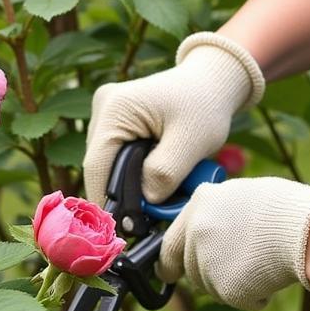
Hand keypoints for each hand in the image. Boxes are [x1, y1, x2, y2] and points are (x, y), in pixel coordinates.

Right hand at [83, 32, 264, 204]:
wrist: (212, 81)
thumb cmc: (205, 106)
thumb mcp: (191, 142)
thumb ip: (165, 173)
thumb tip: (144, 203)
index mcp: (114, 108)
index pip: (97, 166)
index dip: (107, 201)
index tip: (123, 229)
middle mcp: (102, 107)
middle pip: (100, 166)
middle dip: (122, 194)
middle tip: (145, 219)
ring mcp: (106, 113)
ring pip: (107, 164)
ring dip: (129, 183)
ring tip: (155, 199)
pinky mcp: (114, 121)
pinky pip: (116, 156)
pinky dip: (133, 172)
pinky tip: (153, 180)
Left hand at [158, 176, 309, 309]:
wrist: (306, 231)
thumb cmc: (285, 210)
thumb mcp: (242, 197)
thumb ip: (217, 214)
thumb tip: (209, 233)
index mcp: (199, 204)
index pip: (170, 243)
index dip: (170, 262)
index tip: (168, 272)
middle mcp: (196, 233)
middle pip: (191, 269)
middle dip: (208, 274)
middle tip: (237, 270)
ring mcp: (208, 262)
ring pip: (212, 287)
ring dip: (232, 284)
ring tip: (262, 263)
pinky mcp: (225, 289)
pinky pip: (235, 299)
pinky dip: (252, 295)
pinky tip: (269, 276)